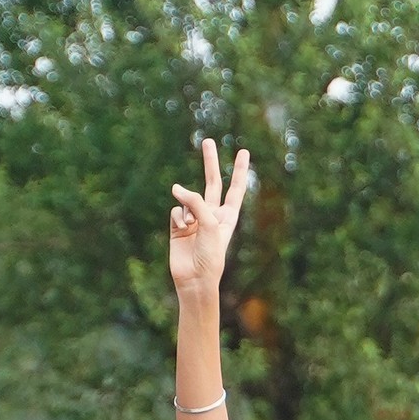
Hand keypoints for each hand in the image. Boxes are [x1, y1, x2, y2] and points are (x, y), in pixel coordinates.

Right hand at [170, 137, 251, 299]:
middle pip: (212, 182)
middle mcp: (212, 214)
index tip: (243, 152)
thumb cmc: (210, 255)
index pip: (235, 189)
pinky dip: (178, 218)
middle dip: (210, 162)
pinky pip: (176, 210)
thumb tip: (175, 188)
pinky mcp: (178, 224)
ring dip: (188, 208)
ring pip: (188, 198)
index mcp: (228, 216)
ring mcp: (194, 218)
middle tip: (208, 141)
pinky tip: (182, 231)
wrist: (194, 278)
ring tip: (191, 228)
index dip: (239, 171)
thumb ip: (195, 201)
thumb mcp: (209, 224)